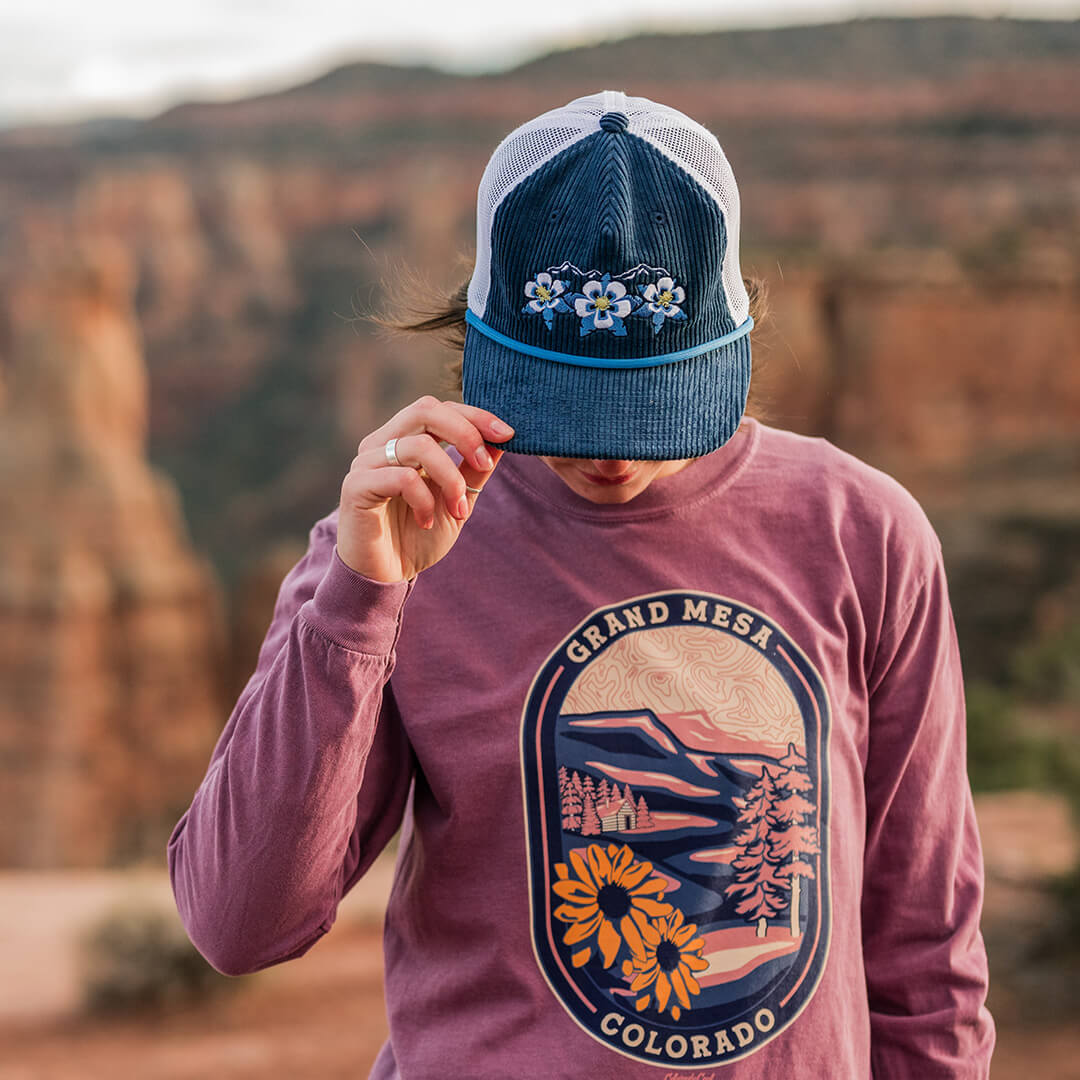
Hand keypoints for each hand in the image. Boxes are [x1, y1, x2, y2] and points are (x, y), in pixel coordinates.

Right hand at [336, 396, 513, 582]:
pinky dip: (424, 500)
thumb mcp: (457, 501)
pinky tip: (425, 521)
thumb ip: (474, 470)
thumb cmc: (416, 537)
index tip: (508, 434)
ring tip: (458, 511)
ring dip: (450, 478)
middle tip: (485, 463)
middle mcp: (381, 444)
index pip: (439, 409)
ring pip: (418, 445)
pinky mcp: (356, 487)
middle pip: (425, 410)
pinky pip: (401, 478)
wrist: (384, 577)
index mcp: (403, 441)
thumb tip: (503, 439)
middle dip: (465, 433)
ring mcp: (366, 463)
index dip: (474, 415)